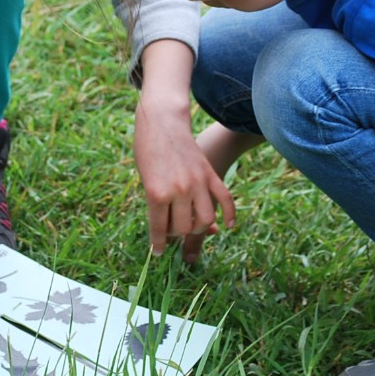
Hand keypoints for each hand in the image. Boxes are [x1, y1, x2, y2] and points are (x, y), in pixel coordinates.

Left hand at [134, 98, 236, 262]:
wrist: (162, 123)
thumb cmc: (147, 151)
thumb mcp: (146, 179)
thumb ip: (159, 204)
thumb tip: (175, 229)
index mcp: (157, 193)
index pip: (159, 229)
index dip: (157, 244)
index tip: (157, 252)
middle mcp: (179, 191)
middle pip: (184, 228)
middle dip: (176, 234)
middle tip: (171, 231)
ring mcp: (197, 183)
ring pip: (205, 219)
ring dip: (198, 227)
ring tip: (190, 225)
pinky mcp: (209, 174)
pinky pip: (225, 199)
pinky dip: (229, 214)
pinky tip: (226, 225)